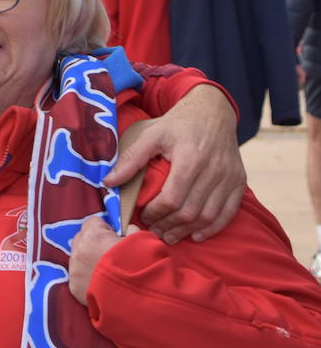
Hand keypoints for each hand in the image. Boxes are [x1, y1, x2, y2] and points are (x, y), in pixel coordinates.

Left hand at [68, 216, 135, 304]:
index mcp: (93, 236)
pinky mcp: (74, 288)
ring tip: (107, 271)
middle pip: (81, 238)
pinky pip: (77, 276)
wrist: (138, 300)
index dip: (105, 228)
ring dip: (88, 260)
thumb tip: (127, 229)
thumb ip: (131, 231)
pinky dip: (87, 277)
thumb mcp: (143, 241)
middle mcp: (78, 251)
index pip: (92, 222)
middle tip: (110, 253)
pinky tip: (101, 283)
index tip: (114, 237)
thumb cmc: (142, 266)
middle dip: (93, 242)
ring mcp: (74, 271)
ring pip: (77, 258)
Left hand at [103, 84, 243, 243]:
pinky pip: (229, 212)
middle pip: (190, 211)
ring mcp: (229, 176)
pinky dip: (214, 227)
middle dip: (169, 225)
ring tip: (169, 236)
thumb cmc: (177, 124)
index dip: (155, 212)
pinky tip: (197, 235)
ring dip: (188, 231)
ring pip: (209, 216)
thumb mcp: (151, 134)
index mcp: (190, 158)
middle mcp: (214, 170)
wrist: (212, 111)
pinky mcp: (239, 180)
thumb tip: (108, 182)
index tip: (143, 216)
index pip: (172, 198)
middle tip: (153, 231)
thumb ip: (130, 159)